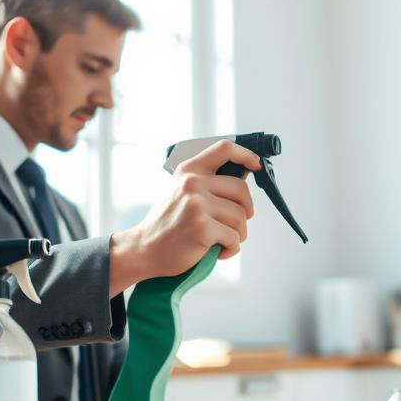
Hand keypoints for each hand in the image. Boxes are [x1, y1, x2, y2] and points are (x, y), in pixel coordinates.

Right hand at [109, 140, 259, 292]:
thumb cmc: (167, 223)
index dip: (245, 154)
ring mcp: (197, 204)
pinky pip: (234, 237)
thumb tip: (242, 182)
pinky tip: (219, 251)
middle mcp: (192, 183)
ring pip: (240, 216)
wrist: (144, 249)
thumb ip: (205, 183)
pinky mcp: (202, 227)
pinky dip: (231, 248)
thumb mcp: (180, 191)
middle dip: (246, 209)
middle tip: (239, 222)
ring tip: (223, 240)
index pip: (224, 149)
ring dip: (238, 233)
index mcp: (189, 170)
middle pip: (241, 189)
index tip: (256, 165)